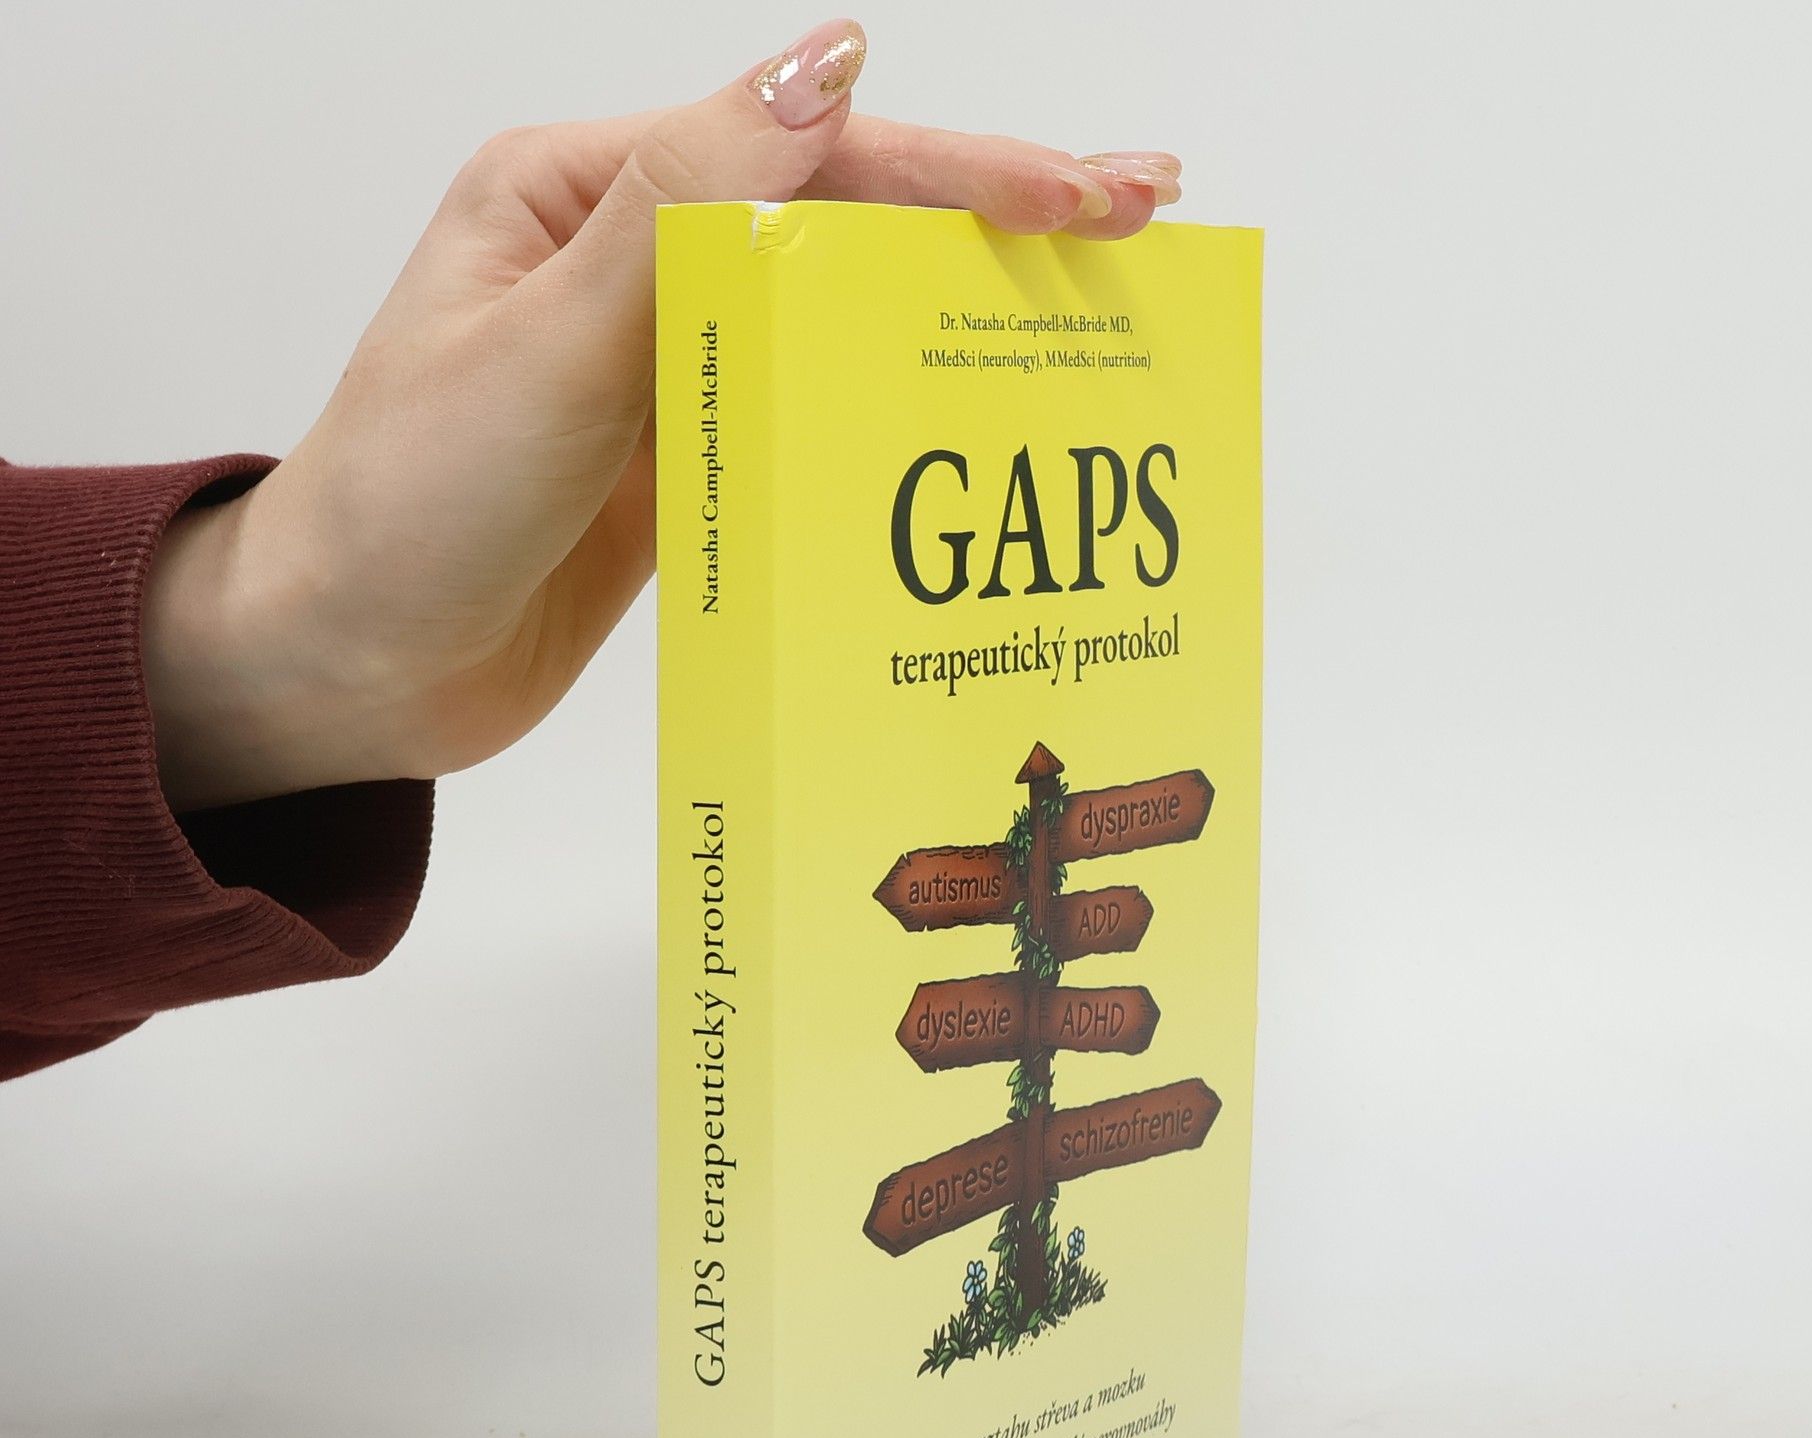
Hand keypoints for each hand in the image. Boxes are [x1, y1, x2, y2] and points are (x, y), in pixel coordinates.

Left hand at [141, 17, 1181, 811]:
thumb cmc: (406, 507)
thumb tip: (824, 68)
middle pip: (841, 218)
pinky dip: (894, 413)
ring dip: (959, 310)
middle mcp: (631, 261)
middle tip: (1140, 217)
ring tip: (1090, 314)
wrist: (347, 671)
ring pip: (838, 313)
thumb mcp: (542, 350)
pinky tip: (976, 423)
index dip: (954, 171)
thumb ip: (682, 215)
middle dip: (991, 218)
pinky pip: (809, 412)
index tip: (1080, 195)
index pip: (803, 154)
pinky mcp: (684, 457)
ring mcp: (665, 362)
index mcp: (584, 193)